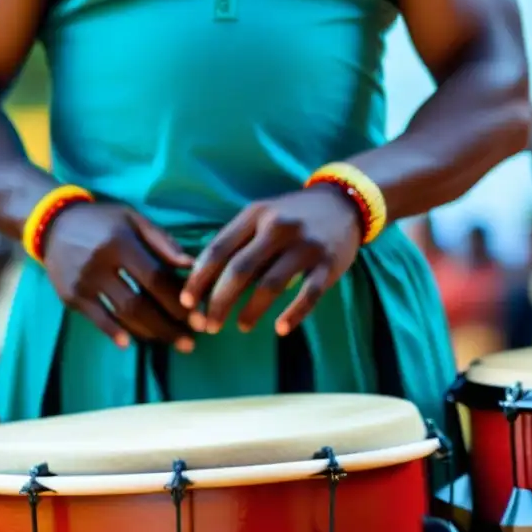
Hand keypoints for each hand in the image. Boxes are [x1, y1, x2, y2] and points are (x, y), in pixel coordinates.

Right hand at [42, 203, 195, 349]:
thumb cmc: (102, 221)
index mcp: (120, 242)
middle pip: (140, 303)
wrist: (52, 224)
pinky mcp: (70, 297)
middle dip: (168, 326)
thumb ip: (163, 242)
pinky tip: (130, 344)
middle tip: (190, 342)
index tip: (199, 318)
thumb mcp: (133, 220)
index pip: (156, 278)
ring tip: (172, 343)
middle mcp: (100, 263)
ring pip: (121, 316)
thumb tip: (192, 265)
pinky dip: (114, 333)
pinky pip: (97, 320)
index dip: (179, 301)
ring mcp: (83, 282)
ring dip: (150, 334)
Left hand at [180, 186, 361, 335]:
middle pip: (240, 270)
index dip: (199, 278)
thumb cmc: (292, 215)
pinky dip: (294, 314)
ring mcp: (306, 245)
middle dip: (219, 301)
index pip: (218, 249)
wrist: (344, 202)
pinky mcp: (328, 264)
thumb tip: (201, 279)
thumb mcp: (262, 215)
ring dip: (251, 311)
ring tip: (241, 327)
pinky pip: (309, 294)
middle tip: (208, 325)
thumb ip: (236, 241)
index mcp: (256, 214)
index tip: (187, 303)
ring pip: (271, 284)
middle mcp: (279, 227)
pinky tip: (280, 329)